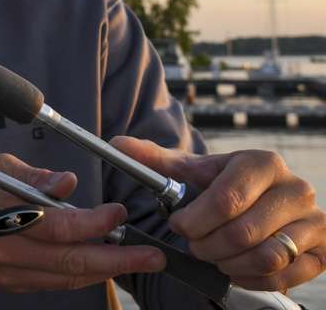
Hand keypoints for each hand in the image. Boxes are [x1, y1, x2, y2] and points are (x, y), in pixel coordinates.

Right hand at [0, 153, 165, 291]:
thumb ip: (36, 179)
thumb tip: (70, 184)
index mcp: (2, 217)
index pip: (58, 227)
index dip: (94, 223)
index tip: (118, 212)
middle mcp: (7, 252)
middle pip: (70, 262)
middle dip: (117, 260)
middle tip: (151, 255)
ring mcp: (8, 274)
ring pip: (66, 279)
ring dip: (104, 271)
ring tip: (135, 261)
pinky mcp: (10, 285)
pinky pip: (53, 284)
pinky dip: (80, 276)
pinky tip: (100, 266)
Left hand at [112, 136, 325, 290]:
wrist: (268, 200)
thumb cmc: (226, 185)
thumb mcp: (195, 170)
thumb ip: (157, 161)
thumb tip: (117, 144)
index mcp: (263, 163)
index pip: (227, 199)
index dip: (195, 220)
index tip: (178, 224)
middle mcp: (296, 189)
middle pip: (242, 232)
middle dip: (206, 245)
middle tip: (193, 244)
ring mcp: (313, 222)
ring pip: (265, 257)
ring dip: (227, 263)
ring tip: (212, 254)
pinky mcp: (322, 251)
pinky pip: (283, 276)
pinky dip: (251, 278)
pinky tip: (233, 267)